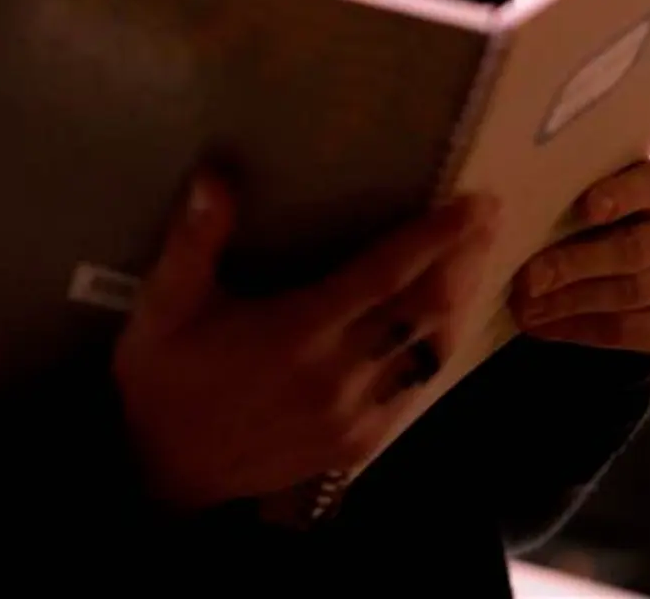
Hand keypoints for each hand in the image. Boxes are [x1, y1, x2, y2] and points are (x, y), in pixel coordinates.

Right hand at [112, 176, 497, 508]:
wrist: (160, 473)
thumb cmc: (166, 378)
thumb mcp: (165, 305)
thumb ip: (194, 240)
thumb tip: (215, 177)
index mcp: (297, 333)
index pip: (384, 276)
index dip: (433, 238)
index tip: (470, 204)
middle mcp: (337, 375)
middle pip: (423, 312)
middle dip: (461, 261)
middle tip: (489, 217)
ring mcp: (353, 416)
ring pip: (429, 354)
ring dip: (459, 303)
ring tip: (478, 257)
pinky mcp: (357, 445)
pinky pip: (415, 391)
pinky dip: (438, 350)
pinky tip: (446, 323)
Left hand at [509, 150, 649, 355]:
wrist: (630, 261)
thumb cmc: (597, 209)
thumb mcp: (590, 189)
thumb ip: (571, 187)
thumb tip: (501, 198)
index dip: (623, 194)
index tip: (586, 208)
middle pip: (636, 248)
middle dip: (575, 264)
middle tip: (528, 278)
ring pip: (631, 293)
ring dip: (571, 302)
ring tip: (526, 306)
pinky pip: (632, 331)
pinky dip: (581, 329)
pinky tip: (546, 326)